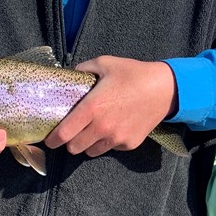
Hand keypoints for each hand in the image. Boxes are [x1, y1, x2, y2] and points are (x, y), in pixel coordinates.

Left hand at [45, 56, 177, 157]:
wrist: (165, 88)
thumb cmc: (133, 73)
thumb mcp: (105, 63)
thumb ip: (83, 68)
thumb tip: (70, 74)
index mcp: (92, 108)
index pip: (63, 134)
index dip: (52, 139)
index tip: (50, 139)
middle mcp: (102, 127)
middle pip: (74, 148)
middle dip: (71, 142)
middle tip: (75, 131)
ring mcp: (117, 138)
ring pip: (91, 152)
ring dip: (89, 144)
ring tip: (95, 130)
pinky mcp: (129, 144)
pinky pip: (111, 148)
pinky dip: (109, 142)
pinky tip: (116, 127)